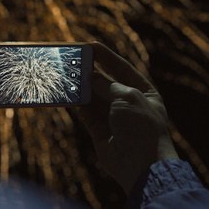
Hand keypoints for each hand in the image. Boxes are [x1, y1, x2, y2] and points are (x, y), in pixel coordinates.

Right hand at [78, 42, 177, 193]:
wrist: (141, 164)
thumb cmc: (141, 126)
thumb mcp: (127, 97)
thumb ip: (106, 84)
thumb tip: (90, 76)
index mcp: (143, 92)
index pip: (122, 69)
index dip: (106, 56)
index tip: (90, 45)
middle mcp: (128, 103)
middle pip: (105, 82)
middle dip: (90, 72)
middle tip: (72, 60)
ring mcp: (113, 117)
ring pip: (92, 98)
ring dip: (80, 88)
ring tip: (65, 75)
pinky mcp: (99, 131)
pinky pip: (85, 114)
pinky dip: (76, 105)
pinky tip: (67, 95)